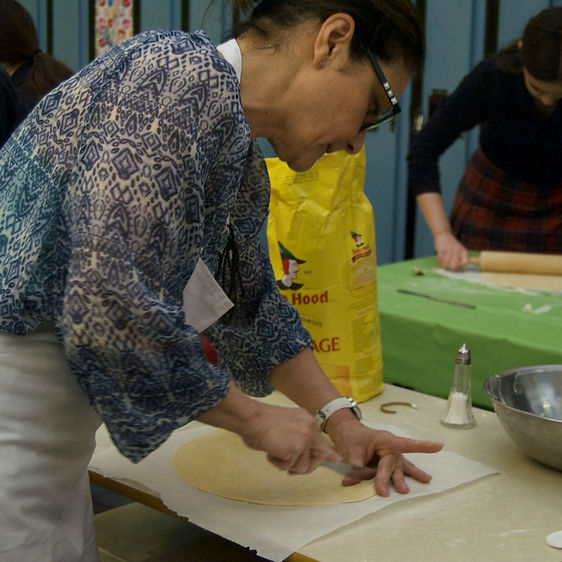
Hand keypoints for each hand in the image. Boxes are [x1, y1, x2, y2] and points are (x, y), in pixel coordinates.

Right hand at [239, 402, 340, 474]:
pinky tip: (270, 451)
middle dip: (307, 466)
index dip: (328, 454)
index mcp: (307, 420)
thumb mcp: (287, 423)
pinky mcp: (294, 450)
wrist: (251, 418)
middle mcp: (309, 428)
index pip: (322, 440)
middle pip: (319, 456)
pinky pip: (288, 466)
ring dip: (287, 464)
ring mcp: (303, 439)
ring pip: (302, 465)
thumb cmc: (262, 421)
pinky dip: (277, 463)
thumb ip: (300, 436)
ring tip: (275, 451)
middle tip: (292, 469)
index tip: (337, 460)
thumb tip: (313, 449)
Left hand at [326, 412, 442, 496]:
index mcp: (384, 440)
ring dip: (401, 479)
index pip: (405, 444)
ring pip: (398, 468)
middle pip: (392, 464)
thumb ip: (352, 466)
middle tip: (382, 492)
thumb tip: (350, 482)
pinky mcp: (391, 461)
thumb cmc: (352, 437)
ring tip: (404, 490)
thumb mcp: (350, 450)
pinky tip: (426, 479)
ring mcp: (393, 455)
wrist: (349, 431)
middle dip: (386, 478)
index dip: (422, 446)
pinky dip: (413, 474)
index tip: (439, 446)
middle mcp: (392, 447)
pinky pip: (402, 469)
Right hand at [434, 232, 468, 270]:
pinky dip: (440, 260)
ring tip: (444, 259)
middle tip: (449, 263)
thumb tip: (458, 268)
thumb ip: (461, 258)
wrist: (444, 235)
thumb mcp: (460, 249)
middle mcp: (458, 252)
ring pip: (446, 265)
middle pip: (454, 267)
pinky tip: (441, 255)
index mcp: (464, 251)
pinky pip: (440, 260)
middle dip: (450, 267)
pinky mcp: (442, 251)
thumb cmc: (452, 244)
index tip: (457, 264)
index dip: (461, 265)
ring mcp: (450, 251)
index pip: (466, 263)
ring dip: (444, 263)